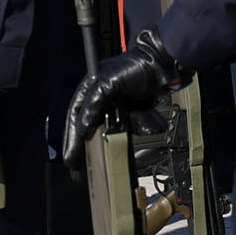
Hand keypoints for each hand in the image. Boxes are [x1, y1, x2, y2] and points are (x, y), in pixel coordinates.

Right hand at [63, 36, 178, 162]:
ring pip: (119, 131)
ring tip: (139, 116)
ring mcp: (120, 107)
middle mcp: (103, 100)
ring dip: (130, 128)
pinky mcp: (136, 111)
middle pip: (94, 129)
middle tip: (86, 171)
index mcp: (90, 90)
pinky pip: (136, 127)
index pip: (76, 117)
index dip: (72, 140)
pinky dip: (144, 123)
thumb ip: (95, 100)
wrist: (164, 63)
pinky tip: (150, 115)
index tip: (71, 159)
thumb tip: (83, 124)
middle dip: (95, 147)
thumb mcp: (109, 80)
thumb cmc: (135, 65)